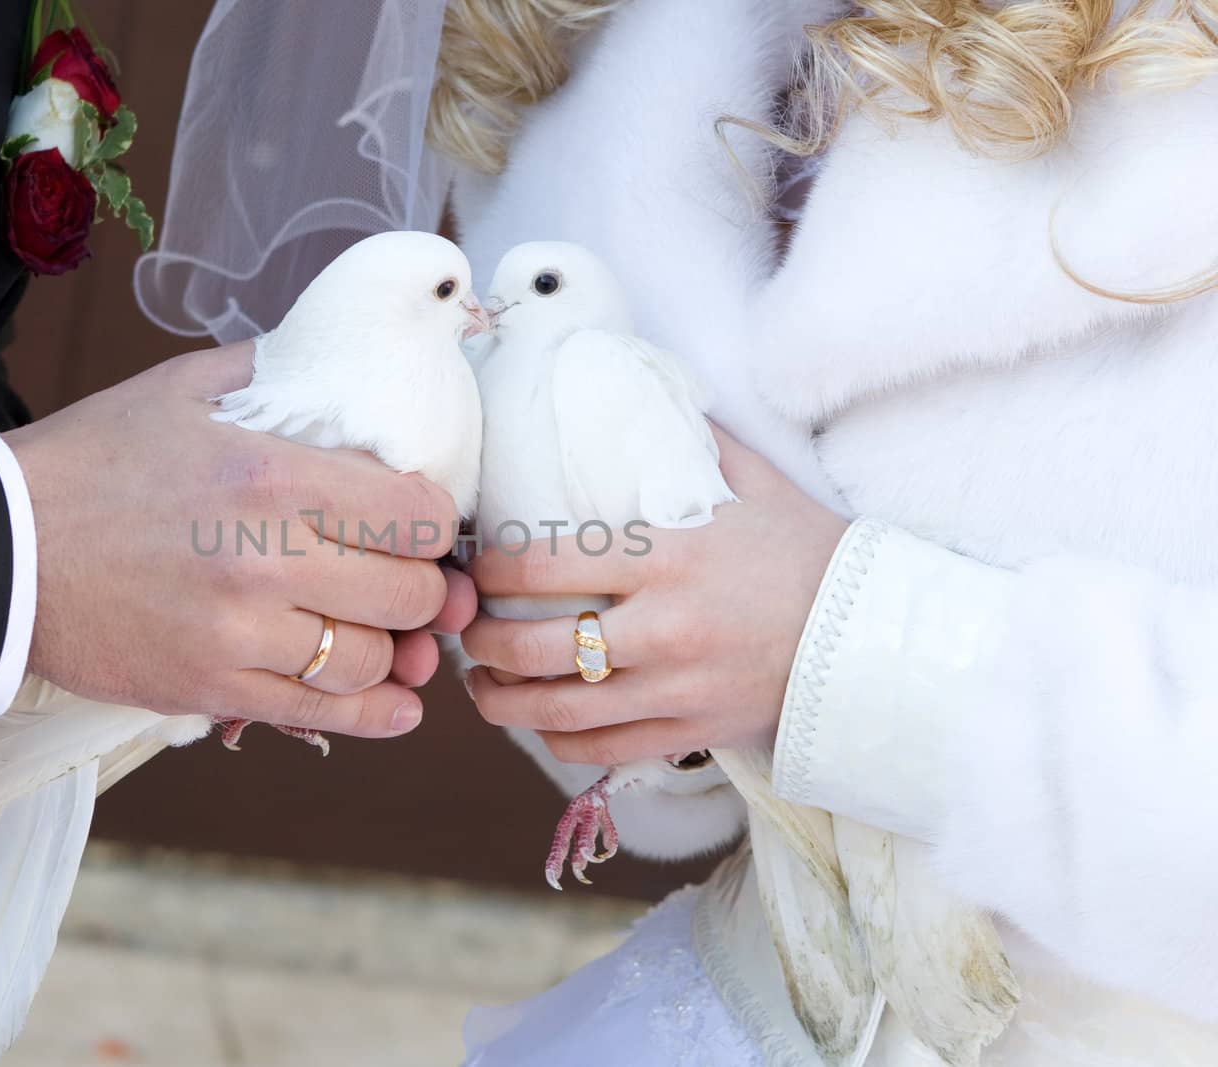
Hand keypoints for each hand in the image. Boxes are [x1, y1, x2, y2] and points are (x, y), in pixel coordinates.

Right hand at [4, 343, 475, 737]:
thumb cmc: (95, 461)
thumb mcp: (185, 389)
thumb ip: (277, 370)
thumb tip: (350, 363)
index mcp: (270, 476)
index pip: (418, 515)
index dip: (436, 520)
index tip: (423, 521)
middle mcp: (264, 562)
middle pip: (409, 593)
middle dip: (424, 586)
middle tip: (412, 577)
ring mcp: (237, 638)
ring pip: (373, 662)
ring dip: (393, 648)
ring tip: (384, 630)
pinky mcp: (209, 692)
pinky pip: (323, 715)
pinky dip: (374, 714)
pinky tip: (395, 701)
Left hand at [461, 426, 846, 763]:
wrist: (875, 632)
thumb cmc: (805, 548)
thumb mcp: (748, 479)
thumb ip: (683, 437)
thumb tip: (630, 382)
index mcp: (668, 555)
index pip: (541, 568)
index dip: (487, 572)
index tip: (473, 566)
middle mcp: (666, 627)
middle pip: (534, 649)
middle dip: (481, 641)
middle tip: (465, 627)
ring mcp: (678, 689)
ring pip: (557, 712)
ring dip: (500, 703)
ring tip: (480, 685)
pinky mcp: (693, 733)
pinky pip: (602, 750)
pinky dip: (556, 740)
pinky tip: (536, 722)